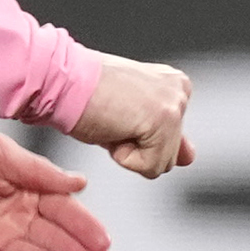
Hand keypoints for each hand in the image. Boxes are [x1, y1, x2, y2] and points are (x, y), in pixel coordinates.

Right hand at [69, 51, 194, 179]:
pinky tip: (112, 128)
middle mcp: (179, 91)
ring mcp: (174, 104)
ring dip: (131, 153)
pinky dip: (125, 158)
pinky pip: (151, 167)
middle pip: (170, 155)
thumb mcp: (130, 118)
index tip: (116, 114)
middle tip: (113, 118)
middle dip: (137, 147)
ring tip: (112, 121)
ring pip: (163, 163)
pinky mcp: (164, 120)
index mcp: (172, 85)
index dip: (136, 139)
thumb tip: (189, 157)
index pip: (171, 140)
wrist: (60, 83)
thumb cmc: (84, 98)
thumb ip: (164, 137)